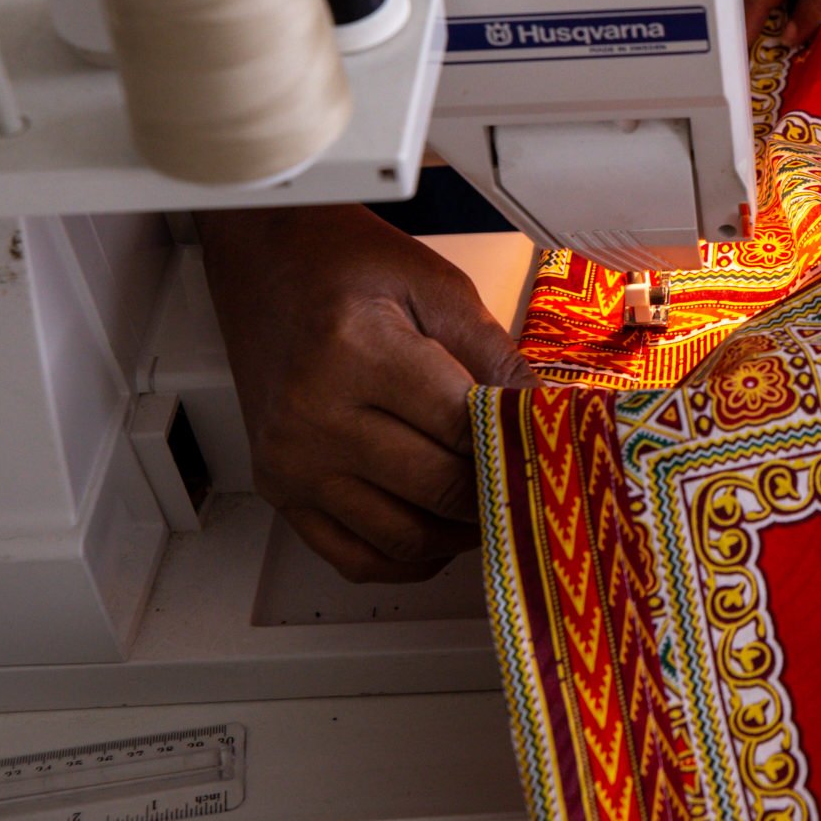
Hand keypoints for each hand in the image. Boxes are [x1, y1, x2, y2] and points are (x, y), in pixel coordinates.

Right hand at [197, 204, 533, 582]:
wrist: (264, 261)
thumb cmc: (346, 266)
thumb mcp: (436, 285)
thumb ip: (494, 355)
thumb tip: (546, 414)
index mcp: (357, 352)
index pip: (465, 428)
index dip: (521, 443)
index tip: (556, 448)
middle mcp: (315, 415)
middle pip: (440, 490)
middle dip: (500, 490)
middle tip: (535, 477)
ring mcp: (293, 461)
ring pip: (404, 538)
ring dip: (461, 533)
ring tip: (493, 502)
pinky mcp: (279, 490)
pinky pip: (356, 558)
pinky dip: (408, 559)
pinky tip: (438, 531)